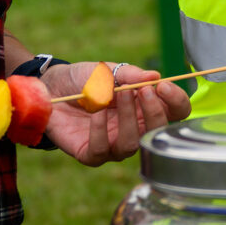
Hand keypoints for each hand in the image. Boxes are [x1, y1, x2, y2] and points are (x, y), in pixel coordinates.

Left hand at [45, 63, 191, 166]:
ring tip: (118, 95)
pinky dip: (99, 130)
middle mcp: (134, 129)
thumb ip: (129, 75)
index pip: (175, 112)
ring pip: (131, 144)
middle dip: (155, 111)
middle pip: (158, 131)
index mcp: (145, 108)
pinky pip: (101, 150)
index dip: (175, 101)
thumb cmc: (83, 79)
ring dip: (128, 119)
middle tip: (143, 90)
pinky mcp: (90, 154)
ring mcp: (113, 145)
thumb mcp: (107, 70)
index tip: (162, 86)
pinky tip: (96, 111)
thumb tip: (154, 76)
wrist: (50, 88)